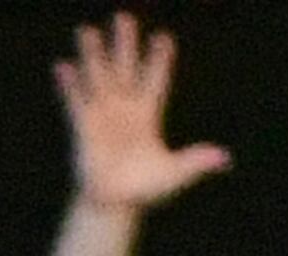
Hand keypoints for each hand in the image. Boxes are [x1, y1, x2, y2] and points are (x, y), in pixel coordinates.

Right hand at [56, 16, 228, 215]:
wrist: (112, 205)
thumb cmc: (144, 189)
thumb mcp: (174, 174)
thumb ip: (195, 161)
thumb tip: (224, 158)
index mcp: (148, 115)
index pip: (155, 79)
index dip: (159, 60)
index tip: (163, 38)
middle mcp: (125, 109)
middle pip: (125, 68)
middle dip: (125, 44)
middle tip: (123, 17)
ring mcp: (103, 115)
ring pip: (98, 78)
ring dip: (93, 54)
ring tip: (86, 30)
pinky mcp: (83, 127)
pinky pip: (75, 101)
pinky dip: (69, 85)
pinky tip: (62, 66)